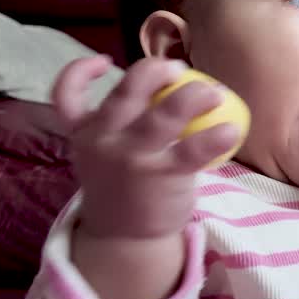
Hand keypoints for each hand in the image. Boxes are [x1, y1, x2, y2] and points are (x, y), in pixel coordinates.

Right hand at [52, 56, 240, 241]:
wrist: (122, 238)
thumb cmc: (121, 184)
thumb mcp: (103, 152)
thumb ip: (120, 122)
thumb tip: (160, 84)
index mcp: (85, 131)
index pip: (65, 95)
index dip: (80, 71)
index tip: (104, 60)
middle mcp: (104, 140)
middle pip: (126, 93)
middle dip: (154, 71)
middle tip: (178, 69)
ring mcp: (132, 158)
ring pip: (162, 117)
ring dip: (193, 97)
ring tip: (215, 93)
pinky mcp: (161, 176)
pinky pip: (192, 151)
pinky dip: (215, 137)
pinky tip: (232, 129)